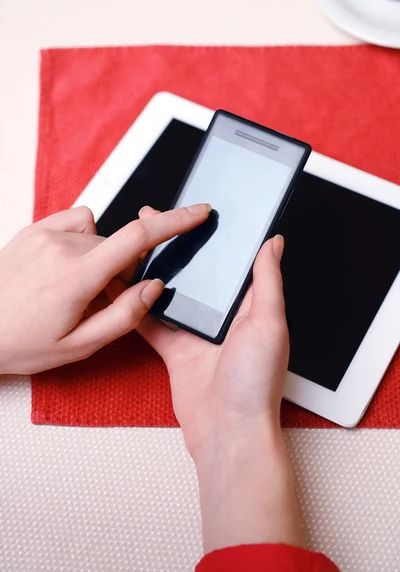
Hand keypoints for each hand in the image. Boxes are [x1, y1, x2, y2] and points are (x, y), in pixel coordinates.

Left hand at [0, 204, 209, 374]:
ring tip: (74, 285)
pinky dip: (83, 240)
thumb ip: (125, 316)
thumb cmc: (24, 342)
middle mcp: (62, 247)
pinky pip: (79, 222)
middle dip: (123, 270)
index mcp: (77, 277)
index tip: (198, 212)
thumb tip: (154, 285)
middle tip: (96, 299)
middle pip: (120, 245)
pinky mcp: (35, 228)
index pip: (138, 238)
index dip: (175, 221)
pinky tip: (66, 263)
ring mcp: (45, 234)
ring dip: (101, 258)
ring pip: (100, 237)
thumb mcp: (80, 345)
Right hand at [138, 208, 288, 457]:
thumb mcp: (269, 323)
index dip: (212, 237)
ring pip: (169, 294)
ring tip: (133, 247)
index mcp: (250, 307)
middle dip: (174, 248)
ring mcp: (196, 333)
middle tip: (153, 222)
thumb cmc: (256, 384)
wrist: (229, 433)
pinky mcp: (175, 350)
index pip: (230, 262)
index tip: (194, 214)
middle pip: (195, 274)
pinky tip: (121, 288)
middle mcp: (223, 317)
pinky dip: (136, 307)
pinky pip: (151, 323)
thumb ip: (267, 281)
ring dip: (152, 271)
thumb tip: (274, 243)